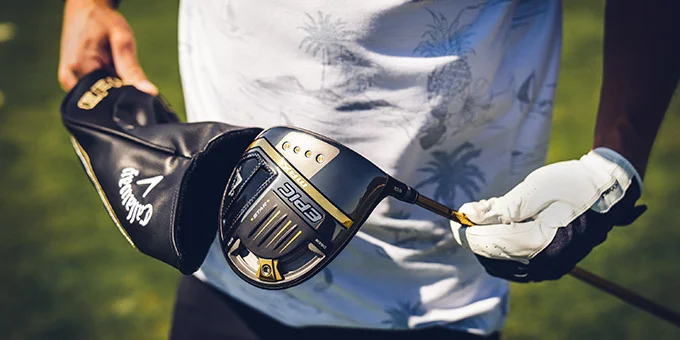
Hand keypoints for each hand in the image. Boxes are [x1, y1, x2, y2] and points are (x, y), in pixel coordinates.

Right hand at [58, 0, 156, 94]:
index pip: (109, 98)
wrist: (85, 8)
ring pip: (99, 95)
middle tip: (122, 69)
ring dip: (111, 86)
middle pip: (103, 99)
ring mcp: (68, 81)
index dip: (126, 96)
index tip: (133, 83)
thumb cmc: (102, 20)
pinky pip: (93, 90)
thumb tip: (149, 93)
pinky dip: (105, 83)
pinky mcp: (71, 80)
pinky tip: (108, 69)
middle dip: (118, 91)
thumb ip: (133, 69)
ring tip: (112, 65)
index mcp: (79, 69)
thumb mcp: (122, 40)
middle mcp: (70, 79)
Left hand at [450, 148, 646, 281]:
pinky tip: (502, 227)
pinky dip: (502, 249)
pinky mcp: (552, 266)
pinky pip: (516, 265)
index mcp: (539, 244)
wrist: (608, 190)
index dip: (466, 231)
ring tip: (487, 217)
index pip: (489, 243)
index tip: (454, 217)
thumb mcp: (533, 189)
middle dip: (475, 238)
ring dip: (487, 244)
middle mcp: (544, 264)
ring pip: (502, 265)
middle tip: (466, 215)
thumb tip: (468, 215)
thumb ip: (499, 207)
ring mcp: (550, 268)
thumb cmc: (571, 184)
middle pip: (492, 257)